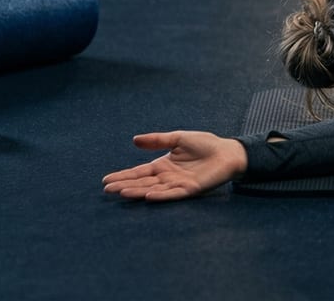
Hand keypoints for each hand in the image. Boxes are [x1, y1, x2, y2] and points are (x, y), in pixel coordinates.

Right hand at [101, 130, 247, 201]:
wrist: (227, 152)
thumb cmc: (205, 145)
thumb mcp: (177, 138)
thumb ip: (157, 140)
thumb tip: (134, 140)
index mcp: (162, 166)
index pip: (139, 172)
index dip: (123, 175)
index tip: (106, 180)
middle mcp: (167, 177)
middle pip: (142, 183)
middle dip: (125, 185)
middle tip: (107, 189)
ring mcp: (177, 184)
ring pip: (153, 189)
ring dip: (138, 191)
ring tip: (121, 192)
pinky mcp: (190, 189)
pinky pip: (173, 194)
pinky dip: (161, 196)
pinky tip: (148, 196)